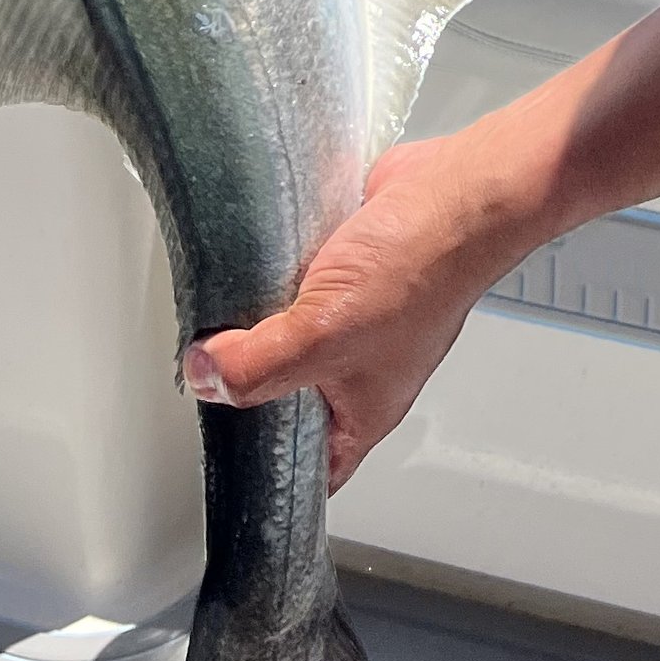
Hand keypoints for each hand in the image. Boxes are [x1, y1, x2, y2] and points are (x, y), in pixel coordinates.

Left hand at [183, 132, 511, 487]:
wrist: (458, 190)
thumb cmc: (424, 270)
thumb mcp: (324, 335)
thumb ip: (256, 366)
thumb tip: (203, 374)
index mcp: (362, 411)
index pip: (306, 467)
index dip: (264, 470)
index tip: (215, 456)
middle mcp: (357, 368)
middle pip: (283, 395)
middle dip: (244, 381)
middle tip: (201, 371)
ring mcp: (352, 315)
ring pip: (284, 335)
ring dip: (256, 321)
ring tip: (218, 313)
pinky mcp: (344, 267)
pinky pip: (293, 283)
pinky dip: (271, 273)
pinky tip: (251, 264)